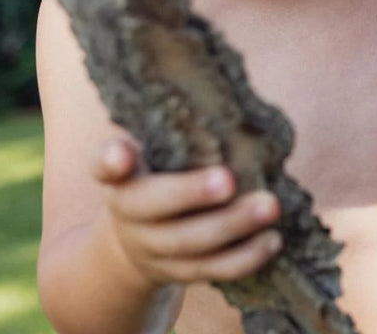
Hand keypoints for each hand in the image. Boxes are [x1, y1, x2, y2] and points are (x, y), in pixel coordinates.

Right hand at [93, 139, 282, 287]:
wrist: (135, 240)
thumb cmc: (158, 175)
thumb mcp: (153, 152)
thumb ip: (176, 131)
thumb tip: (232, 105)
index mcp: (120, 176)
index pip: (103, 164)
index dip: (111, 160)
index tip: (121, 155)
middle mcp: (129, 215)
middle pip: (155, 206)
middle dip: (192, 194)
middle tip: (228, 180)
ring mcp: (152, 249)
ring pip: (189, 243)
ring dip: (233, 226)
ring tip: (269, 207)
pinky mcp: (180, 272)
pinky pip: (212, 270)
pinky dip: (245, 257)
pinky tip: (273, 239)